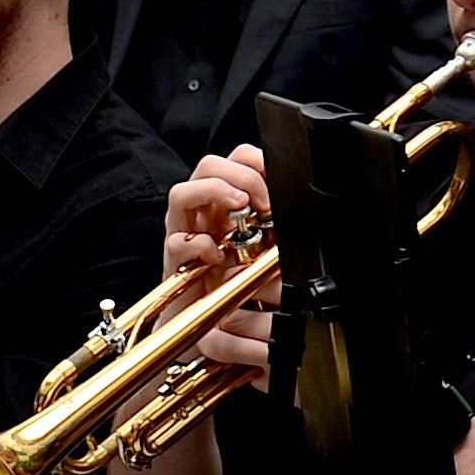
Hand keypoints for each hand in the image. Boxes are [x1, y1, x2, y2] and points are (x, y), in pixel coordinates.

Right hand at [166, 151, 279, 381]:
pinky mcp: (174, 261)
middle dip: (240, 175)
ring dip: (215, 193)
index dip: (256, 160)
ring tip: (240, 207)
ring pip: (182, 193)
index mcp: (224, 199)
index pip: (236, 159)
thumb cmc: (234, 278)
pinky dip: (199, 244)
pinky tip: (219, 255)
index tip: (277, 178)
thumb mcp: (263, 245)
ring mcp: (184, 232)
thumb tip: (301, 209)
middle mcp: (201, 209)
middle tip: (263, 200)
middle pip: (208, 165)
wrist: (206, 316)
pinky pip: (177, 242)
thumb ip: (273, 224)